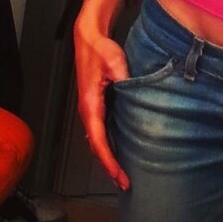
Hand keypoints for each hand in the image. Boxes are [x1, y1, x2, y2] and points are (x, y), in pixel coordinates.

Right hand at [73, 0, 130, 190]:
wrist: (89, 38)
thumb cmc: (100, 49)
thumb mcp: (115, 60)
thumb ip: (124, 78)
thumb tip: (134, 91)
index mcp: (90, 104)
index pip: (99, 140)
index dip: (109, 160)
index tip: (119, 175)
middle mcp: (88, 111)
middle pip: (97, 146)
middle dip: (109, 166)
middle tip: (126, 183)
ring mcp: (91, 110)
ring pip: (98, 141)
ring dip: (109, 158)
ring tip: (123, 174)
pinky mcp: (96, 106)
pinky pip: (101, 132)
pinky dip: (109, 146)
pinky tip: (120, 151)